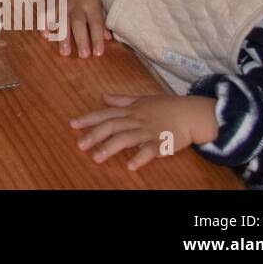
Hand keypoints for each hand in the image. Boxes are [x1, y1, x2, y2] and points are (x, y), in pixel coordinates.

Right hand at [45, 0, 110, 56]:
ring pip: (62, 20)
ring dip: (63, 36)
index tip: (98, 53)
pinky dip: (45, 25)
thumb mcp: (98, 5)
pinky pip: (46, 14)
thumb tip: (108, 39)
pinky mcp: (51, 3)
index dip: (97, 38)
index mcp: (91, 5)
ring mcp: (62, 3)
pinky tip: (45, 36)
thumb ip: (101, 21)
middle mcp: (76, 4)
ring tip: (64, 52)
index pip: (95, 23)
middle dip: (80, 39)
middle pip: (78, 22)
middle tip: (83, 55)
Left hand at [71, 94, 218, 170]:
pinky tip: (130, 166)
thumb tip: (103, 97)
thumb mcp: (141, 99)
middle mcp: (136, 120)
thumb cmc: (165, 107)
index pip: (105, 114)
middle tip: (80, 145)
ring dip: (110, 147)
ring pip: (126, 138)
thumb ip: (121, 100)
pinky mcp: (162, 143)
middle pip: (111, 126)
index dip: (88, 119)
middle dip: (94, 135)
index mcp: (130, 110)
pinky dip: (140, 158)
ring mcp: (148, 131)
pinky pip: (150, 151)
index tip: (72, 124)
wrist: (191, 113)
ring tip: (97, 158)